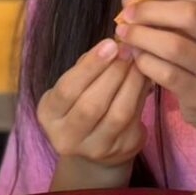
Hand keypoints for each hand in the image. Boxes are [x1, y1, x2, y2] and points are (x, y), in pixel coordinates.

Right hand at [37, 38, 149, 176]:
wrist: (93, 147)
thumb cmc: (82, 102)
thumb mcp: (75, 85)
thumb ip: (88, 67)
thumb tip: (115, 44)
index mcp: (49, 114)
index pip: (67, 90)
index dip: (90, 66)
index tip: (111, 43)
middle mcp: (67, 137)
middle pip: (92, 105)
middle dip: (113, 73)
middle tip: (128, 49)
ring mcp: (95, 149)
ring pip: (117, 114)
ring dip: (132, 83)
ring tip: (139, 61)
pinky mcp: (121, 150)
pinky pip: (134, 120)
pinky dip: (142, 95)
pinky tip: (146, 78)